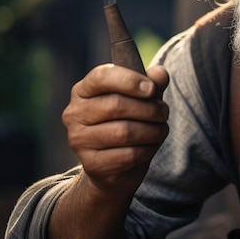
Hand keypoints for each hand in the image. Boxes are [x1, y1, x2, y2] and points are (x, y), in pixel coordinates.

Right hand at [62, 64, 168, 192]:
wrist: (117, 165)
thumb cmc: (130, 120)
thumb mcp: (142, 97)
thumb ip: (152, 82)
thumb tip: (160, 73)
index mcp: (83, 89)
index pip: (101, 77)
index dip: (129, 80)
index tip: (152, 89)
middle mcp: (75, 113)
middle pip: (116, 105)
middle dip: (149, 109)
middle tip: (164, 113)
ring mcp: (78, 140)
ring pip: (124, 132)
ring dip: (152, 130)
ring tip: (161, 129)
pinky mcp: (91, 164)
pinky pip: (128, 155)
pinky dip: (147, 150)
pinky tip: (150, 147)